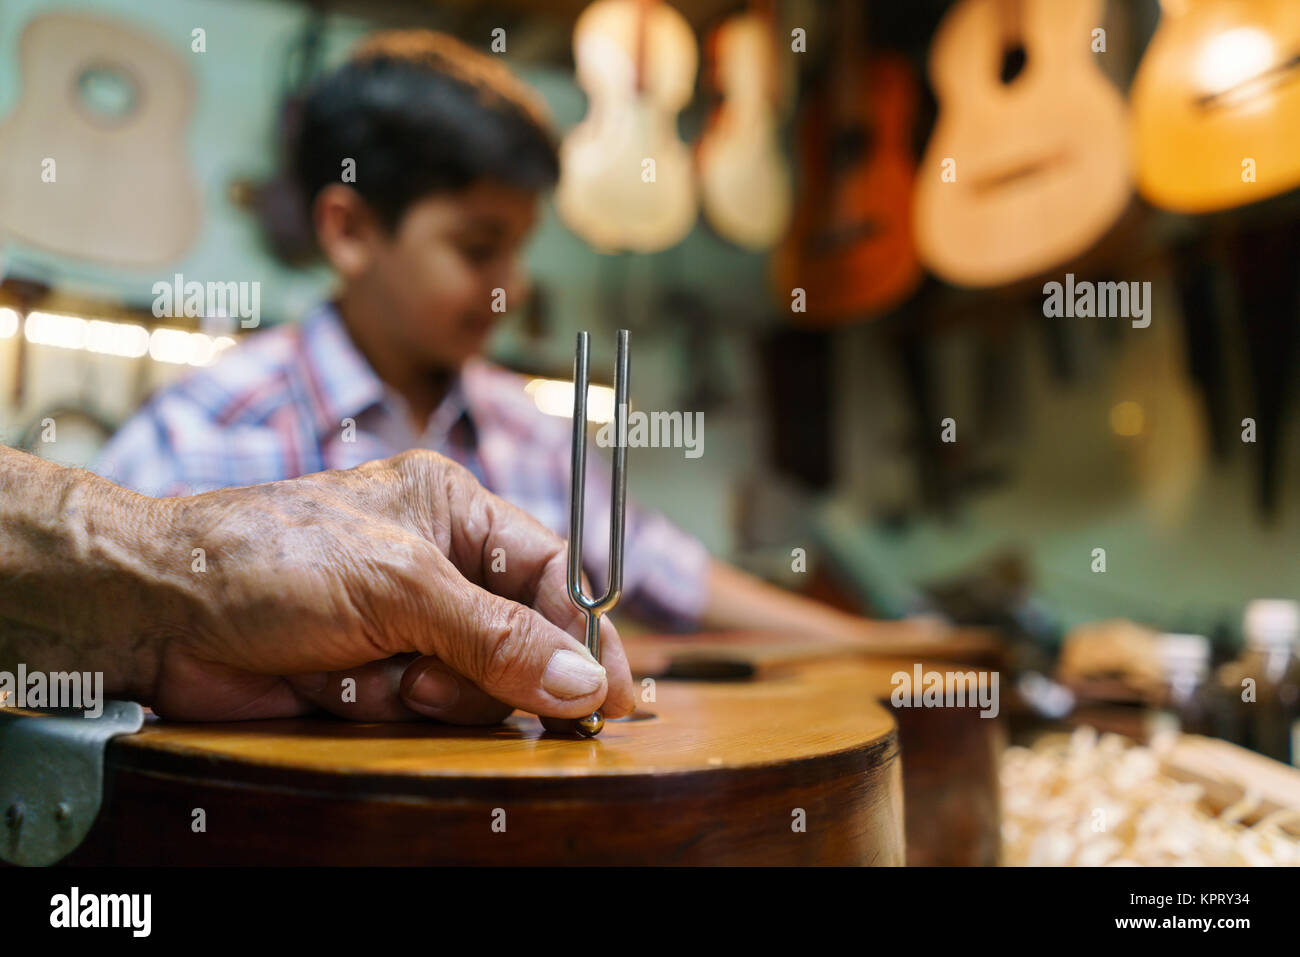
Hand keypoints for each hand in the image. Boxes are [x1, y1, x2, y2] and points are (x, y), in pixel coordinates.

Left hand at [143, 450, 634, 726]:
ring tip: (368, 670)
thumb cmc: (270, 558)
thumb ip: (498, 637)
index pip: (552, 573)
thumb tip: (584, 683)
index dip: (586, 634)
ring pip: (474, 687)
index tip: (613, 697)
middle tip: (428, 675)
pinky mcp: (372, 674)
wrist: (159, 611)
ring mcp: (405, 624)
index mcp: (455, 511)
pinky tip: (334, 683)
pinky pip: (421, 713)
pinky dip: (383, 707)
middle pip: (521, 642)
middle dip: (480, 672)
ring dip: (423, 693)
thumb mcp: (399, 586)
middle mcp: (438, 565)